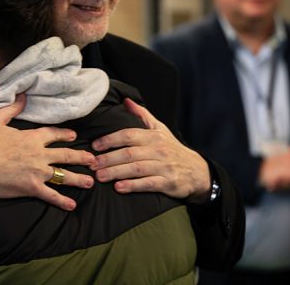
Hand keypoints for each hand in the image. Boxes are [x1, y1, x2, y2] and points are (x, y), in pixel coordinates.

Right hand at [0, 94, 95, 210]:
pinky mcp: (32, 187)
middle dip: (81, 157)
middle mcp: (39, 154)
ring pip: (64, 175)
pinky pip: (51, 195)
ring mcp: (38, 172)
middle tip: (93, 160)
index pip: (54, 134)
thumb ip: (11, 108)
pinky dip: (62, 201)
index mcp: (32, 138)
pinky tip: (72, 205)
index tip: (75, 136)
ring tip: (90, 182)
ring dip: (78, 179)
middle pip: (66, 155)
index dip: (65, 135)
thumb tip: (22, 96)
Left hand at [90, 98, 210, 202]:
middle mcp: (158, 149)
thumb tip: (126, 101)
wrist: (197, 171)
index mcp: (153, 136)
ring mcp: (164, 166)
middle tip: (91, 164)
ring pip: (136, 168)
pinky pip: (148, 184)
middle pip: (129, 153)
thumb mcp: (160, 129)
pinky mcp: (168, 182)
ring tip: (100, 176)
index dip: (110, 140)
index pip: (128, 135)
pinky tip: (119, 188)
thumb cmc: (172, 149)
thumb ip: (142, 115)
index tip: (94, 146)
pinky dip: (132, 185)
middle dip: (108, 159)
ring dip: (116, 172)